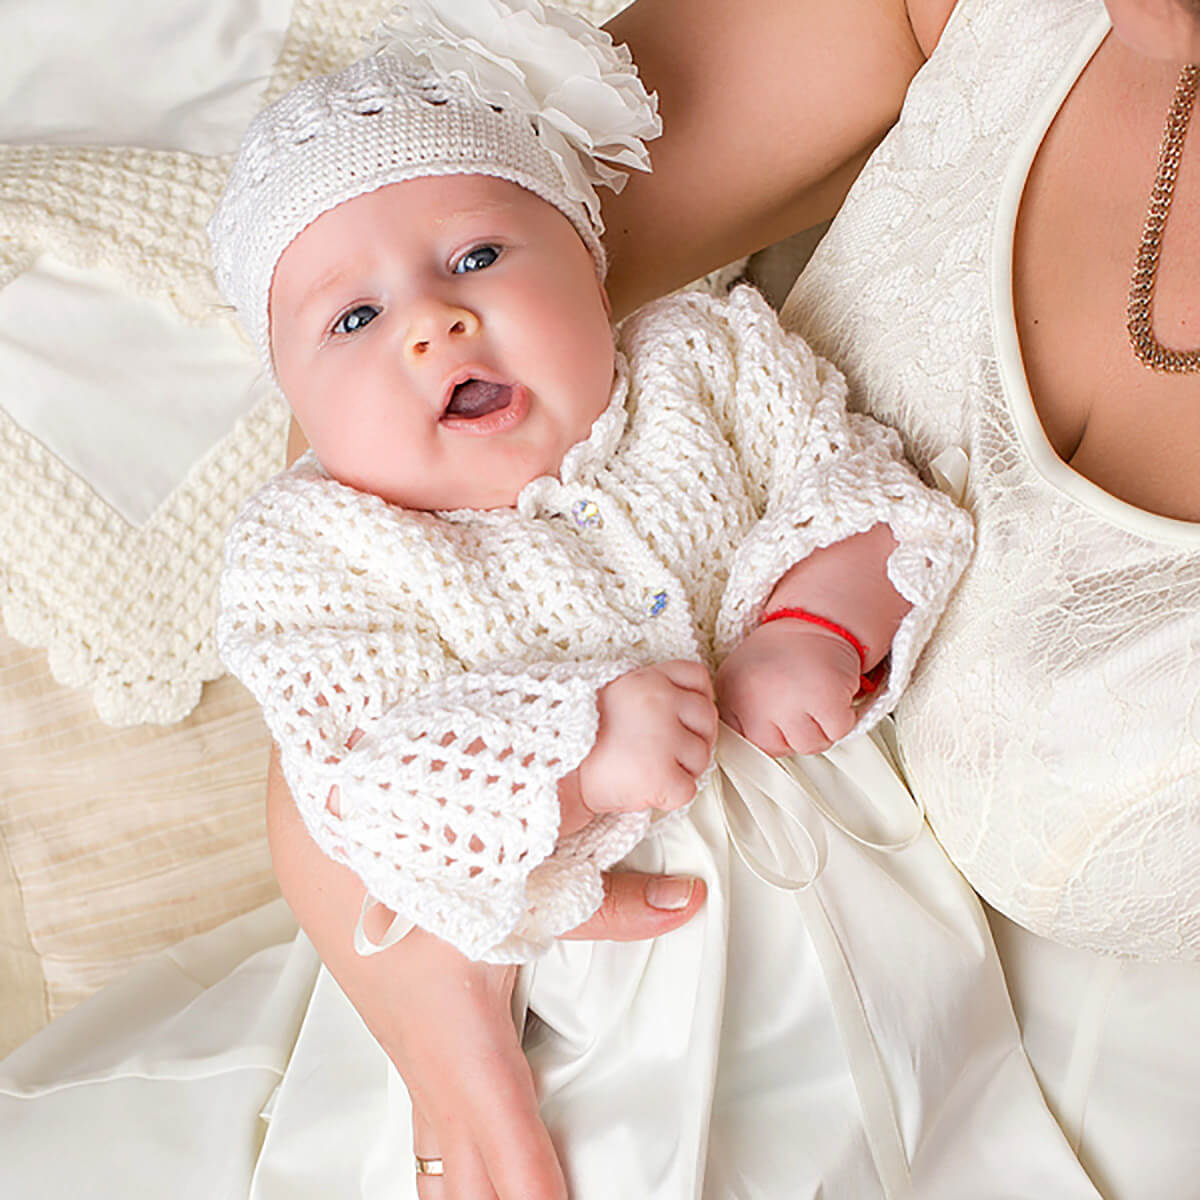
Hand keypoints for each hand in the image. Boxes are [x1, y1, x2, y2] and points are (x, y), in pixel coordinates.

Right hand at [408, 871, 706, 1198]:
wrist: (330, 845)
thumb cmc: (408, 869)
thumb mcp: (518, 888)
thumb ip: (607, 903)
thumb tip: (682, 903)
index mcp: (469, 1050)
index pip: (517, 1163)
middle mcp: (439, 1072)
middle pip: (471, 1189)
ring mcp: (418, 1065)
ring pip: (442, 1170)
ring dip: (474, 1197)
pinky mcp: (413, 1050)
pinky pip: (432, 1137)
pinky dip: (455, 1175)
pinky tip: (467, 1176)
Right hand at [558, 661, 717, 832]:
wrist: (552, 771)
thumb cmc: (578, 736)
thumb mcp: (613, 692)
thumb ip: (649, 690)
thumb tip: (685, 702)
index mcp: (649, 679)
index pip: (697, 677)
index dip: (695, 698)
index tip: (680, 716)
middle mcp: (662, 703)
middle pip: (707, 718)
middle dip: (694, 737)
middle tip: (667, 752)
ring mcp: (664, 740)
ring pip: (702, 757)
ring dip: (682, 769)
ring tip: (648, 770)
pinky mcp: (661, 776)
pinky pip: (688, 790)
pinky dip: (671, 796)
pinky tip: (646, 789)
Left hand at [715, 620, 860, 754]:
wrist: (813, 620)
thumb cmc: (779, 655)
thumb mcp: (740, 681)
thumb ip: (737, 716)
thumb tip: (743, 753)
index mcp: (730, 693)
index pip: (747, 743)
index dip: (767, 731)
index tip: (774, 710)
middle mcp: (756, 699)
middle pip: (779, 749)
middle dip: (792, 732)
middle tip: (797, 699)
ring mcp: (790, 701)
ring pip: (809, 745)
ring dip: (819, 726)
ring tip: (813, 694)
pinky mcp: (826, 700)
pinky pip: (837, 732)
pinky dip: (842, 717)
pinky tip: (831, 692)